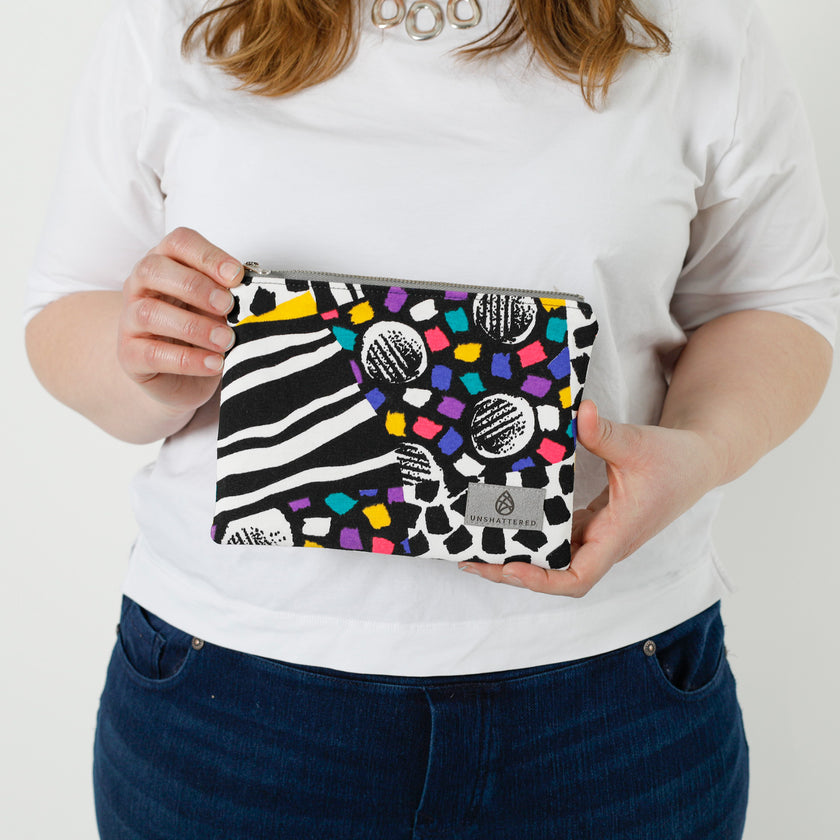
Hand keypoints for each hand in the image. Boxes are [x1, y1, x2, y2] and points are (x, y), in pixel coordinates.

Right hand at [117, 227, 243, 415]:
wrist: (185, 379)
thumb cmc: (202, 334)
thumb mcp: (218, 308)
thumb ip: (229, 296)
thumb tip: (254, 294)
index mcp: (165, 264)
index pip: (178, 243)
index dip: (208, 255)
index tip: (236, 275)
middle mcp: (140, 286)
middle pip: (154, 270)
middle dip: (195, 286)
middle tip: (227, 305)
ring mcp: (129, 320)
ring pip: (149, 313)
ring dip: (194, 327)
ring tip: (226, 341)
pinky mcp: (130, 355)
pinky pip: (152, 354)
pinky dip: (187, 360)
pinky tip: (214, 363)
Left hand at [458, 400, 725, 595]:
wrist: (696, 461)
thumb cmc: (673, 459)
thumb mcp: (639, 444)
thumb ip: (606, 433)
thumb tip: (580, 412)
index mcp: (617, 534)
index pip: (578, 577)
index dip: (542, 580)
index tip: (510, 567)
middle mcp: (604, 542)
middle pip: (554, 573)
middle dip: (512, 570)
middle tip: (469, 558)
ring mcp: (598, 534)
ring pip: (553, 557)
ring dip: (517, 554)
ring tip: (474, 543)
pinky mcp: (593, 522)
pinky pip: (557, 536)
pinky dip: (531, 533)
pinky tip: (504, 520)